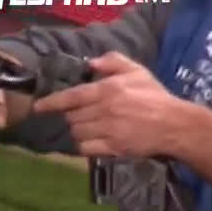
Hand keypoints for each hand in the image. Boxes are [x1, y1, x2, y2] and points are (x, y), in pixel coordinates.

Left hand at [32, 51, 183, 156]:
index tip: (37, 107)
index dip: (51, 103)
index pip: (71, 97)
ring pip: (76, 133)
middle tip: (81, 115)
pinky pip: (85, 148)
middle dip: (71, 116)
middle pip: (71, 117)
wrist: (174, 124)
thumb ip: (113, 62)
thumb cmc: (154, 96)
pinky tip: (91, 141)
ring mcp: (108, 130)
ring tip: (88, 127)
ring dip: (77, 131)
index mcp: (108, 90)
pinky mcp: (112, 147)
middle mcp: (104, 110)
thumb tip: (90, 63)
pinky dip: (84, 145)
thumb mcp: (137, 71)